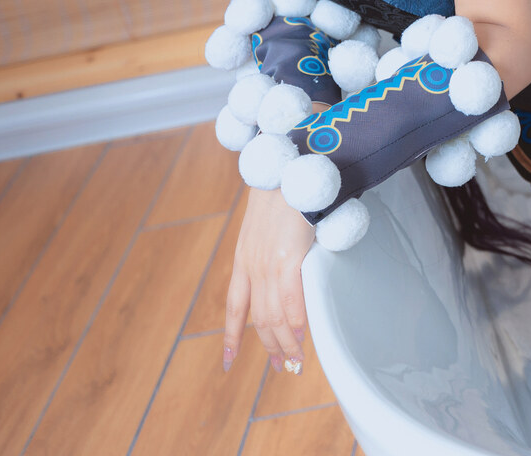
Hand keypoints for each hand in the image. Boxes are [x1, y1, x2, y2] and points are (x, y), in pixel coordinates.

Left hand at [224, 187, 316, 374]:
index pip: (235, 306)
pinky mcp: (288, 257)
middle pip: (257, 318)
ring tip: (295, 360)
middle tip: (280, 366)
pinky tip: (301, 334)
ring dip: (284, 341)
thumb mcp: (267, 222)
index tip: (229, 360)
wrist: (288, 164)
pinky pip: (291, 299)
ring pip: (273, 316)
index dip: (232, 335)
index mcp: (243, 258)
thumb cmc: (286, 187)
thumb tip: (290, 257)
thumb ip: (273, 244)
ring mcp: (268, 263)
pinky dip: (296, 321)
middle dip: (268, 346)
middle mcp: (251, 265)